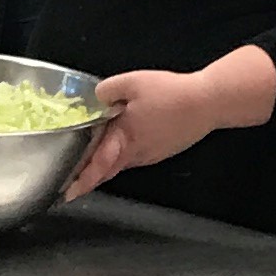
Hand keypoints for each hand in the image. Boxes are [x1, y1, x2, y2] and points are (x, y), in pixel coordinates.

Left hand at [67, 64, 222, 196]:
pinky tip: (121, 143)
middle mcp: (137, 153)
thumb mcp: (132, 82)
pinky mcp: (162, 150)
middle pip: (108, 169)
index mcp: (125, 138)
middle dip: (90, 176)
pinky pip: (136, 156)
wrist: (208, 103)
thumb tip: (95, 99)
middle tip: (72, 181)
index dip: (82, 179)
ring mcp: (151, 154)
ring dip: (106, 165)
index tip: (67, 193)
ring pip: (122, 163)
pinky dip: (123, 155)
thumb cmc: (172, 94)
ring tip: (91, 161)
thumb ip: (107, 91)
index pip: (98, 165)